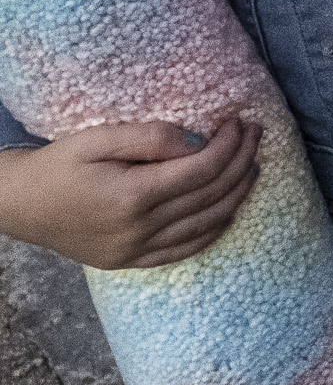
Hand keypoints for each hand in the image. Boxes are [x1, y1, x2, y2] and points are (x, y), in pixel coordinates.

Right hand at [0, 119, 260, 270]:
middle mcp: (139, 230)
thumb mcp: (98, 139)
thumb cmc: (57, 166)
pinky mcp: (130, 261)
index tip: (241, 123)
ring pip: (207, 224)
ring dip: (237, 193)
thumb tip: (198, 141)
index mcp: (132, 197)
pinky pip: (186, 249)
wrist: (18, 205)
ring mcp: (135, 251)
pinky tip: (229, 208)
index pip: (202, 170)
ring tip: (252, 165)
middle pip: (211, 195)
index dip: (230, 145)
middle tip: (256, 136)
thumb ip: (150, 138)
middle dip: (242, 162)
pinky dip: (215, 228)